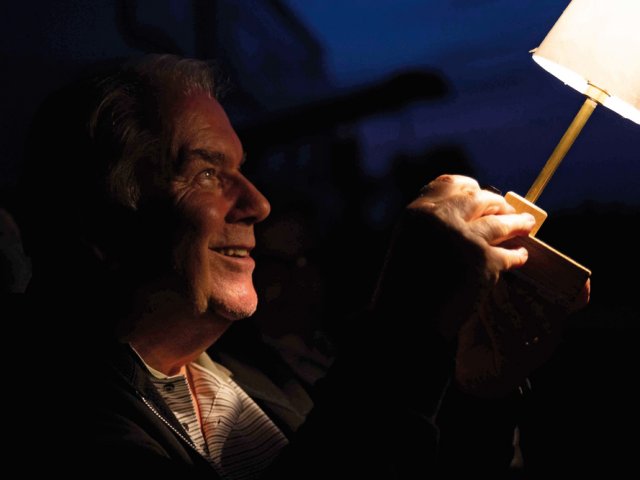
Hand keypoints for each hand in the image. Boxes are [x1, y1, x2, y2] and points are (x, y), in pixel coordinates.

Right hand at [373, 174, 534, 338]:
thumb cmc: (402, 287)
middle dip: (497, 203)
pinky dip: (517, 256)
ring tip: (526, 225)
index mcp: (418, 212)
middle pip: (480, 198)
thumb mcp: (407, 243)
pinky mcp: (485, 261)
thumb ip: (430, 226)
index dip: (469, 187)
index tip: (479, 192)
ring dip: (517, 223)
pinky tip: (520, 257)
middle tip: (506, 210)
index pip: (449, 183)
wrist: (405, 320)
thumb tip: (464, 217)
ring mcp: (466, 238)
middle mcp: (442, 218)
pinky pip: (510, 253)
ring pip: (501, 221)